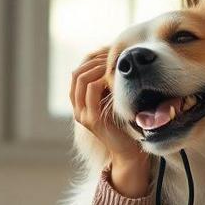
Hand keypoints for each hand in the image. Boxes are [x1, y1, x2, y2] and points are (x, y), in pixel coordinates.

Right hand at [71, 47, 140, 161]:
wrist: (127, 151)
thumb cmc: (124, 124)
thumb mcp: (112, 100)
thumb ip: (107, 86)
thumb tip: (110, 61)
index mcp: (79, 103)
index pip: (76, 73)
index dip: (90, 60)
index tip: (107, 53)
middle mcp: (77, 108)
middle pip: (76, 74)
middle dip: (93, 61)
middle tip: (111, 55)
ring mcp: (82, 114)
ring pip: (81, 80)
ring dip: (97, 67)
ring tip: (113, 64)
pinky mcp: (92, 120)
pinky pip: (91, 92)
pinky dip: (101, 80)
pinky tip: (114, 78)